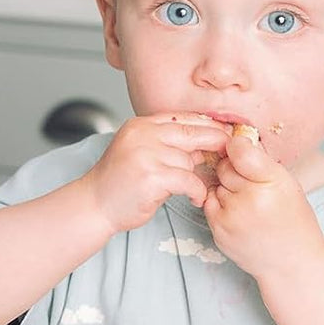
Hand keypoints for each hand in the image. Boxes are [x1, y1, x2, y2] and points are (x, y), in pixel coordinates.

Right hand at [77, 114, 229, 233]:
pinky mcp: (151, 177)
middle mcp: (142, 135)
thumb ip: (167, 145)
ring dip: (197, 177)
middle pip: (191, 132)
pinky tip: (195, 198)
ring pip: (189, 160)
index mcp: (140, 125)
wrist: (93, 205)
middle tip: (230, 151)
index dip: (207, 125)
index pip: (181, 118)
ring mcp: (146, 154)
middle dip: (215, 141)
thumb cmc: (118, 184)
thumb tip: (203, 144)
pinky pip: (188, 180)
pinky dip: (196, 191)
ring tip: (196, 189)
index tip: (225, 132)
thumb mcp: (140, 153)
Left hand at [202, 131, 323, 279]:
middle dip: (232, 169)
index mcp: (271, 183)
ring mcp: (231, 216)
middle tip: (249, 181)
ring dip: (225, 188)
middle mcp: (249, 199)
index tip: (239, 147)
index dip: (237, 146)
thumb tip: (236, 138)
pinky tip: (237, 212)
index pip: (240, 151)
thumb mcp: (287, 183)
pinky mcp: (218, 230)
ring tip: (246, 201)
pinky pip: (209, 203)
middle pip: (224, 167)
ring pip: (215, 185)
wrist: (290, 262)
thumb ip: (261, 161)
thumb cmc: (292, 219)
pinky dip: (219, 204)